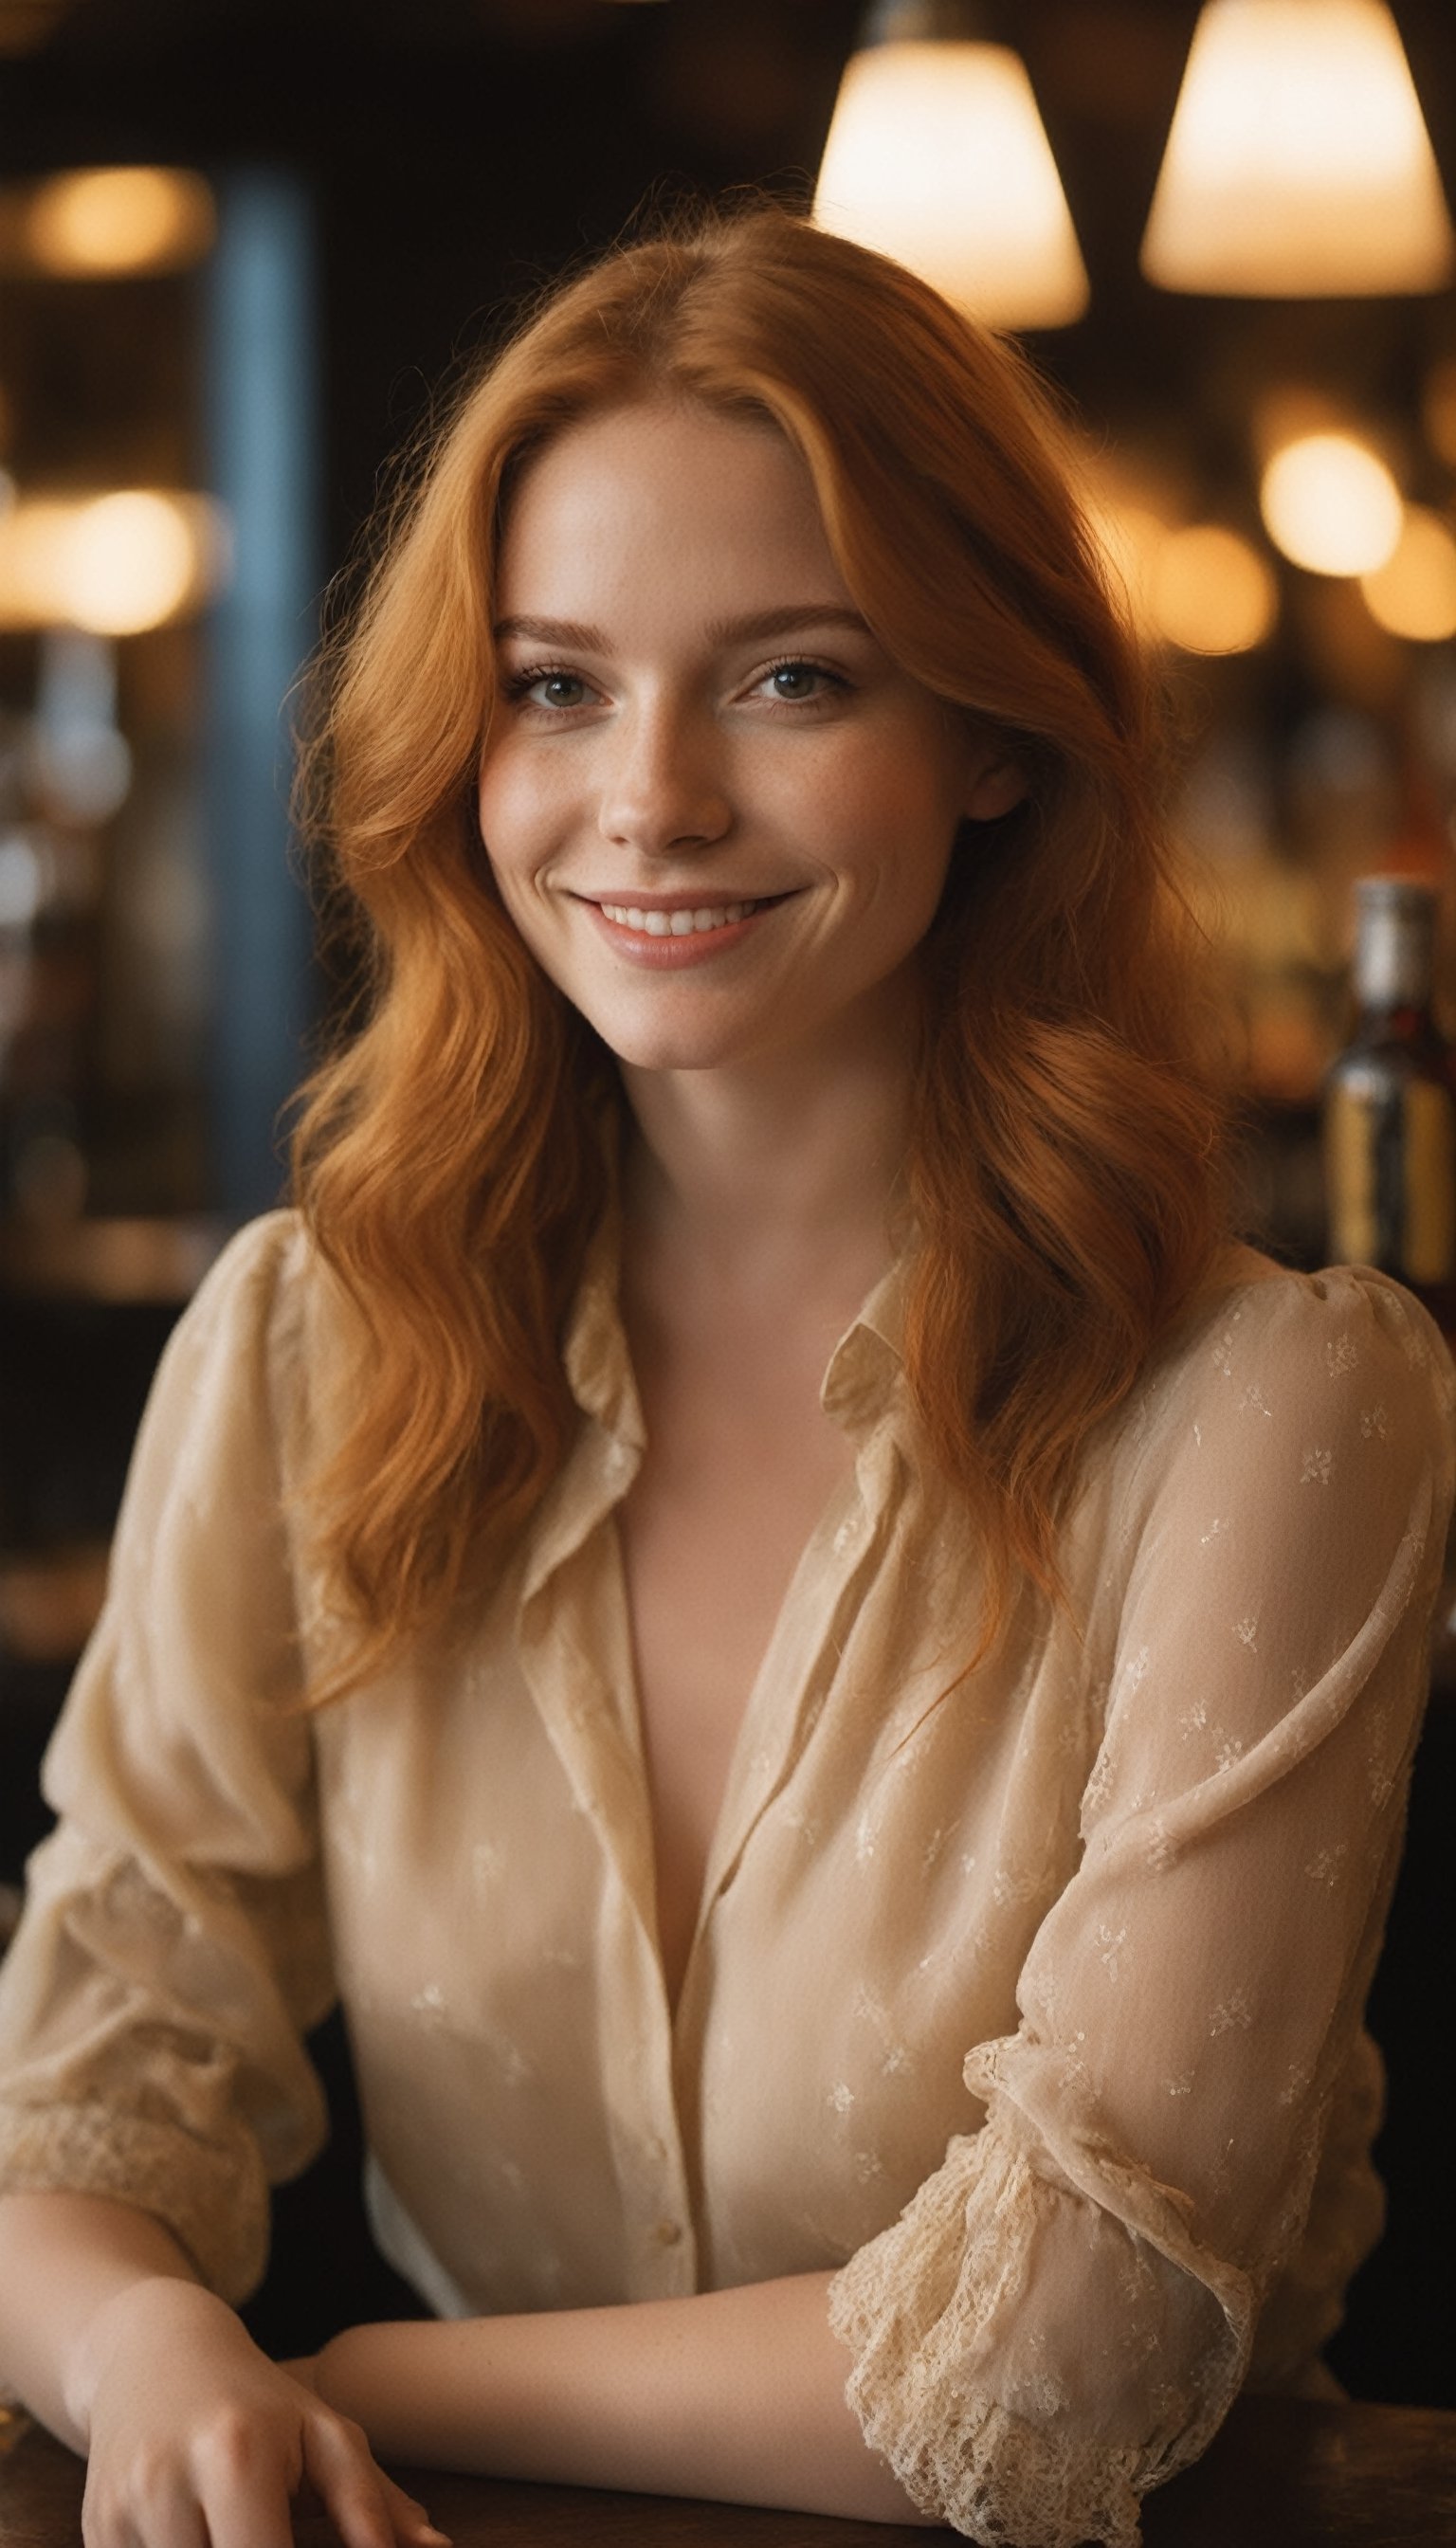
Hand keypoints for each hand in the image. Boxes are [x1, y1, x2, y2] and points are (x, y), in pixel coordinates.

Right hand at [73, 2278, 449, 2547]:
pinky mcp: (94, 2532)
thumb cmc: (258, 2400)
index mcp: (236, 2455)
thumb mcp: (325, 2435)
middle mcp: (165, 2483)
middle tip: (285, 2529)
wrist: (153, 2353)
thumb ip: (375, 2503)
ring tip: (247, 2524)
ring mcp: (119, 2513)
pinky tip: (205, 2532)